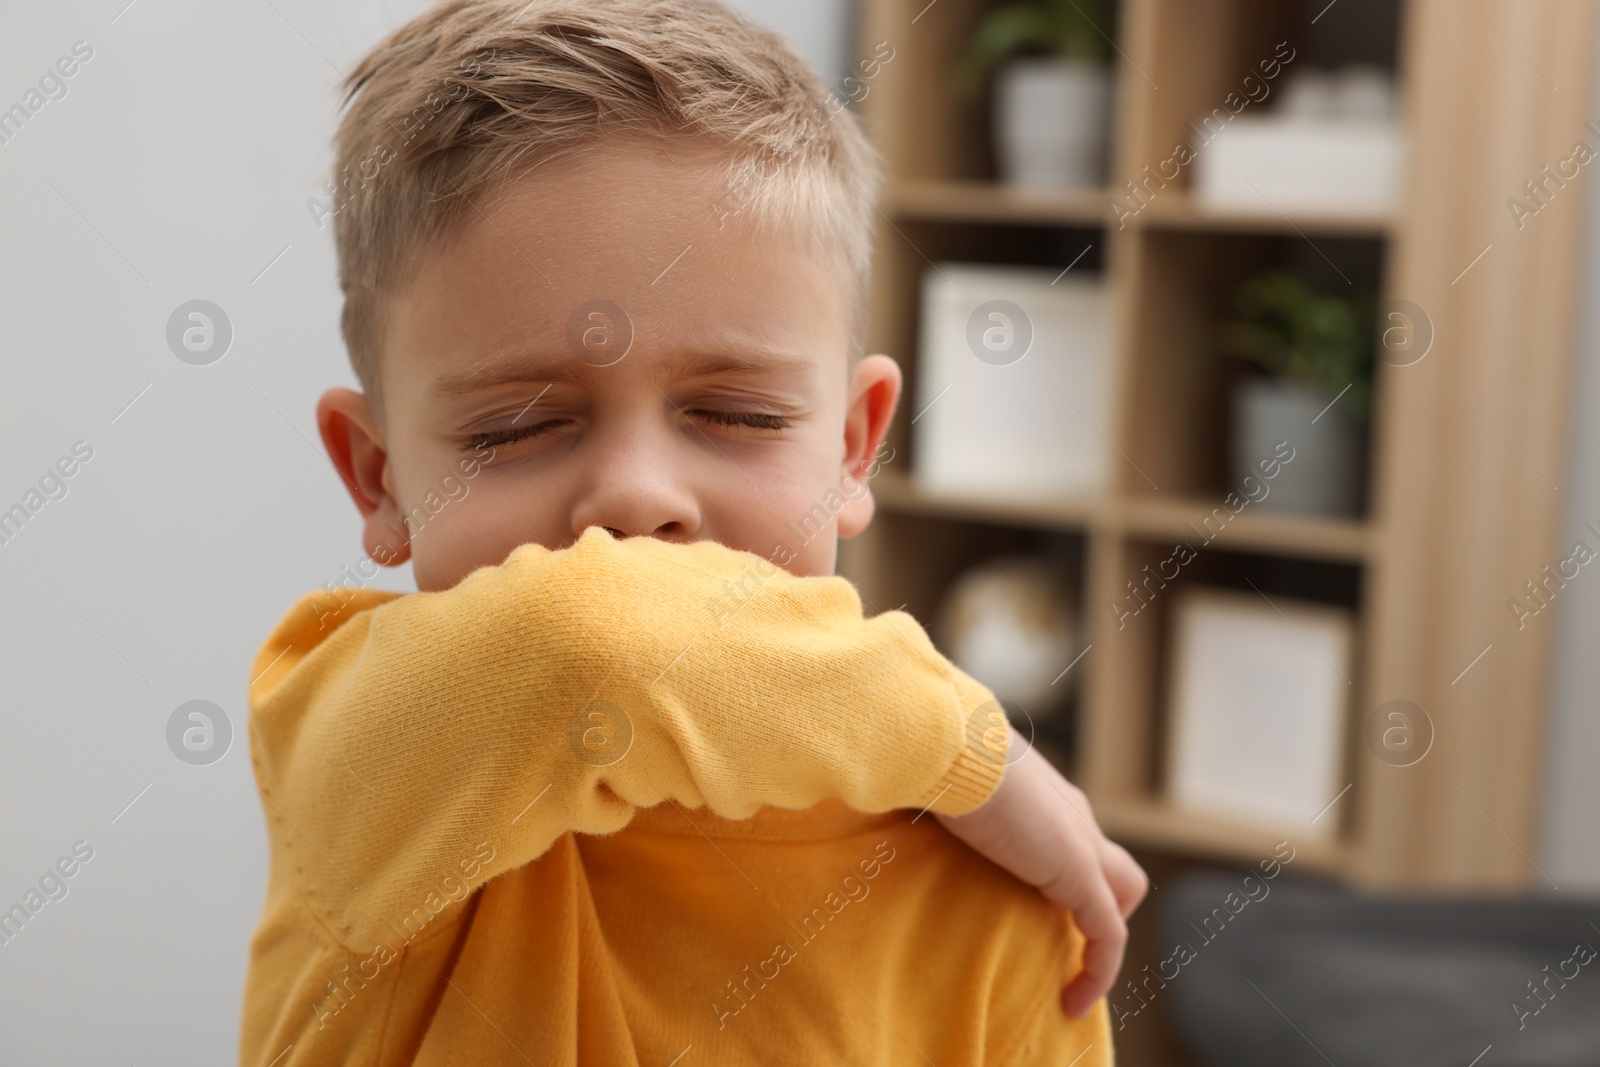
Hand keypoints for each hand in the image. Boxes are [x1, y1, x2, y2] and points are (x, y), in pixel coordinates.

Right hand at [934, 733, 1147, 1018]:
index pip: (1067, 832)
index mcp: (1038, 788)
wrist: (948, 744)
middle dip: (1097, 901)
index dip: (1057, 869)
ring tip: (1073, 976)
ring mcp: (1081, 840)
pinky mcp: (1080, 872)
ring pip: (1124, 892)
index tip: (1024, 904)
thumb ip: (933, 796)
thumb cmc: (929, 753)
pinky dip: (1098, 971)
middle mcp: (1070, 811)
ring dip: (1103, 934)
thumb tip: (893, 808)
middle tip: (1057, 938)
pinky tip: (1071, 1002)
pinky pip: (1108, 934)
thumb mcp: (935, 779)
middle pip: (1111, 862)